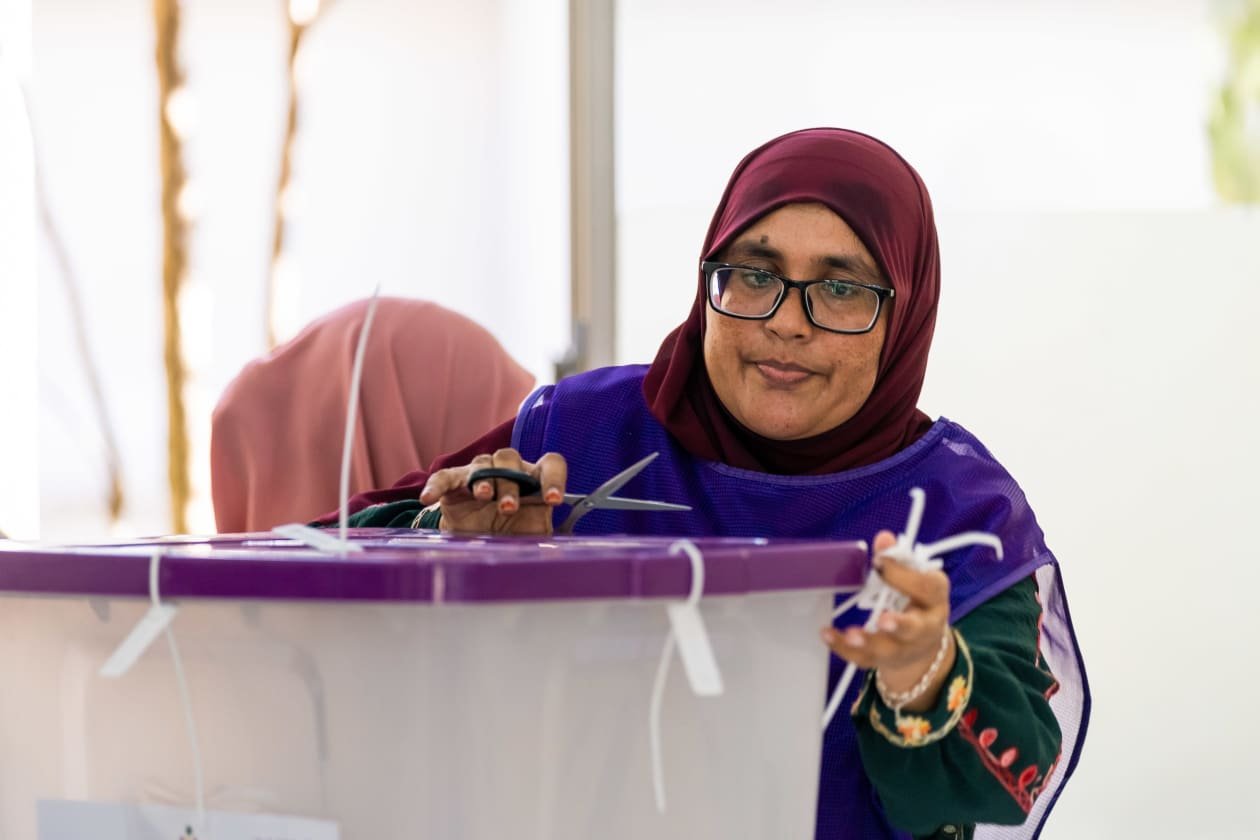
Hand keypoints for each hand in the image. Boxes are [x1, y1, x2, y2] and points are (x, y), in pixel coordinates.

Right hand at [419, 449, 567, 534]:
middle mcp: (508, 470)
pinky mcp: (453, 484)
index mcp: (534, 480)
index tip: (553, 500)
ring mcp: (479, 474)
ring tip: (484, 497)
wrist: (476, 544)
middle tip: (508, 508)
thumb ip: (544, 540)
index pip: (550, 464)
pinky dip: (436, 485)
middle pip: (510, 459)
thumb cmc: (509, 536)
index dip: (553, 478)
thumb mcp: (530, 539)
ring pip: (483, 464)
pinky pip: (444, 477)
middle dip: (511, 483)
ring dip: (485, 480)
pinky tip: (428, 498)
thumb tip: (553, 556)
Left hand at [821, 530, 954, 711]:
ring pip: (887, 650)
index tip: (879, 562)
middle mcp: (924, 628)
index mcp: (934, 599)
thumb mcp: (915, 577)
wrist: (922, 645)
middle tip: (883, 620)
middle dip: (899, 625)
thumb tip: (883, 537)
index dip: (904, 576)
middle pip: (915, 629)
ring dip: (867, 642)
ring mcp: (904, 648)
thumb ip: (898, 558)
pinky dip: (843, 649)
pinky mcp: (883, 661)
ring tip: (849, 634)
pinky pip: (863, 659)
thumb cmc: (916, 600)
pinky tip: (827, 635)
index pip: (928, 587)